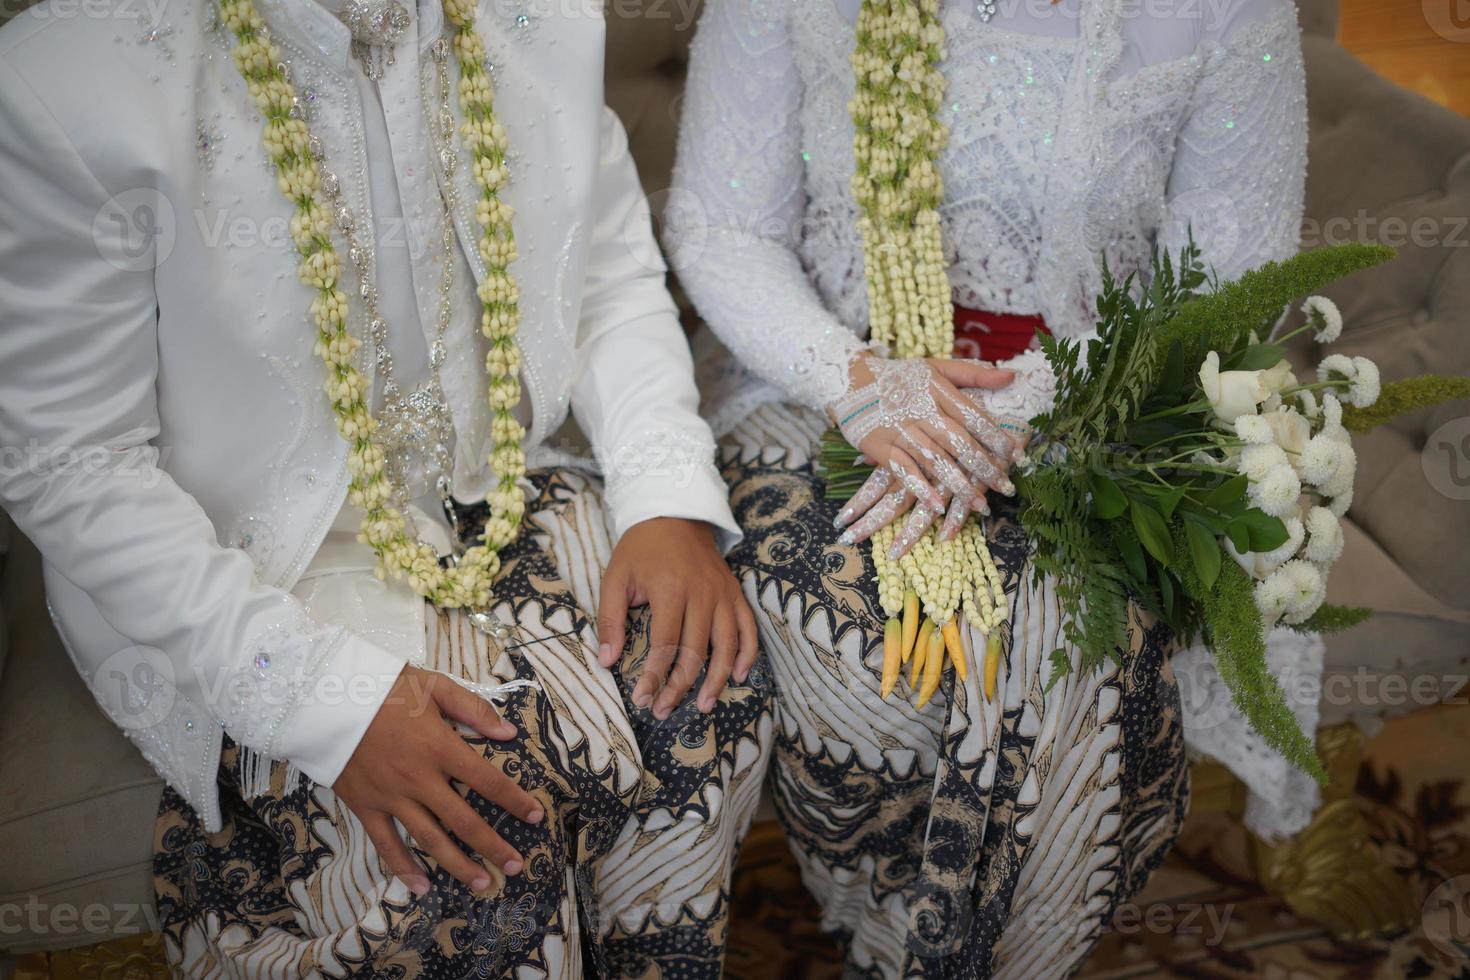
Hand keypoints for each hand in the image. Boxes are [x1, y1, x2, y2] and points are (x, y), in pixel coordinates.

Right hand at [334, 665, 545, 895]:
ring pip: (430, 840)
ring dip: (458, 865)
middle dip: (493, 846)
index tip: (536, 816)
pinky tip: (422, 887)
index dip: (515, 801)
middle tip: (515, 866)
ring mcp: (391, 797)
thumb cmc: (384, 688)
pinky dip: (403, 868)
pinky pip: (386, 844)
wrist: (327, 697)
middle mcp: (420, 779)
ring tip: (482, 884)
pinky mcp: (365, 807)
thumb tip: (509, 733)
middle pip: (464, 821)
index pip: (487, 781)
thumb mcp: (434, 686)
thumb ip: (473, 709)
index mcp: (440, 747)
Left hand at [595, 517, 757, 719]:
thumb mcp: (615, 578)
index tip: (642, 699)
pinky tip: (739, 676)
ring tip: (703, 706)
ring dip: (717, 680)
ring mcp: (723, 594)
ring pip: (727, 645)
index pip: (665, 645)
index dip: (654, 677)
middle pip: (696, 652)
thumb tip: (607, 661)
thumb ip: (610, 619)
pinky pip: (748, 628)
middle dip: (680, 687)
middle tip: (663, 710)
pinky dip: (748, 654)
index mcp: (670, 590)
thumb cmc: (640, 549)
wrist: (675, 514)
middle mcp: (701, 594)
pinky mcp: (735, 593)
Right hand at [829, 355, 1020, 555]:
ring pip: (935, 460)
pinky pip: (903, 470)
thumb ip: (972, 373)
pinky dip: (919, 487)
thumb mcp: (935, 367)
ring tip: (981, 505)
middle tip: (1007, 488)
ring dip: (959, 484)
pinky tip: (937, 505)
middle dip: (985, 467)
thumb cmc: (899, 376)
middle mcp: (922, 411)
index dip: (997, 438)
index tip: (1018, 457)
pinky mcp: (880, 446)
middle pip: (959, 442)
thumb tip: (1011, 376)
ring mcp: (900, 430)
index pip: (974, 416)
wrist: (849, 378)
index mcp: (938, 390)